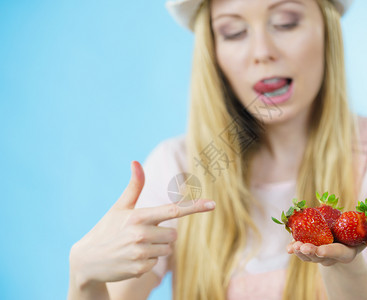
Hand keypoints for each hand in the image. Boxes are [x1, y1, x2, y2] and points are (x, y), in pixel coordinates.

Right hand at [69, 161, 214, 286]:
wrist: (86, 261)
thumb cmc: (106, 229)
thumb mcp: (119, 208)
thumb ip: (134, 186)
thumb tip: (135, 162)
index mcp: (138, 216)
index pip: (173, 210)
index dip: (194, 207)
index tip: (212, 204)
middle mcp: (140, 234)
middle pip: (174, 234)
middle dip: (163, 234)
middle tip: (143, 235)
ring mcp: (140, 253)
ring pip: (167, 249)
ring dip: (157, 248)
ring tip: (136, 247)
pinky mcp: (139, 269)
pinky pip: (157, 263)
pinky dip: (148, 261)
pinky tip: (132, 258)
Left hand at [286, 232, 366, 265]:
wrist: (343, 236)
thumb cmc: (356, 234)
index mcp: (345, 252)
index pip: (336, 252)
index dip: (328, 251)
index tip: (320, 250)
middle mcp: (331, 256)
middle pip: (319, 256)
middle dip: (310, 252)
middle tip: (302, 247)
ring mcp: (318, 254)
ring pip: (308, 256)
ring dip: (300, 252)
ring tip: (293, 247)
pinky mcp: (309, 249)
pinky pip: (300, 251)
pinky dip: (293, 249)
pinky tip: (288, 248)